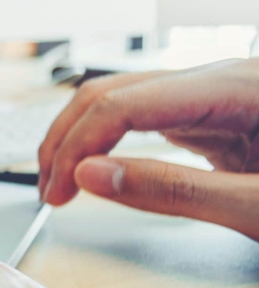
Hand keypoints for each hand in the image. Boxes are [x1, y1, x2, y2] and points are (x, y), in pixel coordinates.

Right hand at [38, 59, 258, 238]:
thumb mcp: (257, 206)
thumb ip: (177, 191)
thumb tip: (92, 175)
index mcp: (236, 89)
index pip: (127, 103)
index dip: (80, 146)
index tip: (59, 191)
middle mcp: (219, 80)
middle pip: (115, 92)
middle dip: (69, 140)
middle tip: (50, 190)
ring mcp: (213, 95)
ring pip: (122, 100)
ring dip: (82, 138)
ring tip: (62, 181)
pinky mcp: (211, 116)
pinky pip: (144, 117)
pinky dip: (109, 142)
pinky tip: (97, 166)